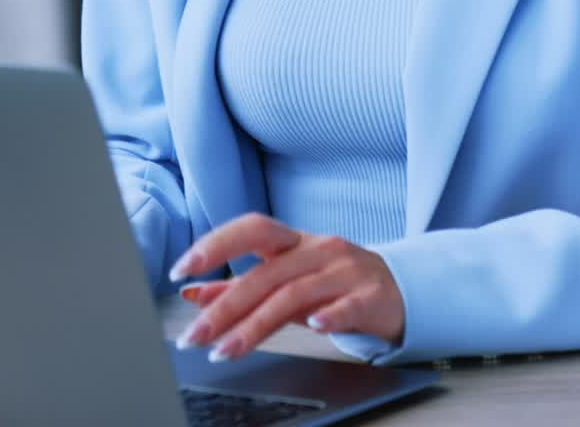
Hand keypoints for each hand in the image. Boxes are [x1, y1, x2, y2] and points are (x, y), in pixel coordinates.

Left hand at [171, 214, 404, 359]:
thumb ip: (241, 286)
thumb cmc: (336, 283)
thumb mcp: (287, 280)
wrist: (398, 290)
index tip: (181, 270)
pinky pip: (349, 304)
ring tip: (224, 351)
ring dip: (256, 324)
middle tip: (194, 336)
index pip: (253, 228)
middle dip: (227, 305)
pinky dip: (331, 316)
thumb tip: (192, 293)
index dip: (217, 244)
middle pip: (268, 271)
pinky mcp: (371, 296)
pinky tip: (314, 328)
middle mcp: (318, 250)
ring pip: (296, 293)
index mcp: (295, 242)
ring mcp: (346, 271)